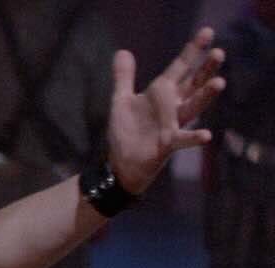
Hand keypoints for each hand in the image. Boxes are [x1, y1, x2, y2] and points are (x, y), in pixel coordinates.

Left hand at [106, 27, 224, 193]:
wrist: (119, 164)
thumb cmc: (125, 132)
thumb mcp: (121, 101)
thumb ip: (124, 77)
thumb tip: (123, 51)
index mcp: (162, 94)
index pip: (180, 68)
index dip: (192, 51)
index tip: (206, 32)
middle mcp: (172, 107)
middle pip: (193, 84)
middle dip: (205, 70)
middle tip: (218, 52)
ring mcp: (172, 125)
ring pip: (193, 107)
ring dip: (205, 96)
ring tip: (219, 82)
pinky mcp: (168, 144)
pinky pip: (183, 140)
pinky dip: (194, 137)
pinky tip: (206, 135)